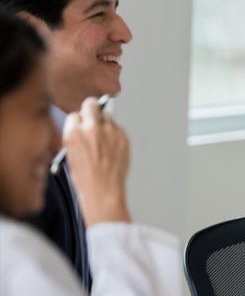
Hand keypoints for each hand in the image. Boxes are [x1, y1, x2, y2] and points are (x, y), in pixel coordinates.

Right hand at [63, 97, 130, 226]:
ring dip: (105, 122)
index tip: (81, 126)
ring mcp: (109, 132)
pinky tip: (113, 147)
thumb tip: (80, 128)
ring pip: (107, 115)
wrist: (103, 191)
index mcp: (73, 134)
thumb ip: (75, 137)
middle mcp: (91, 129)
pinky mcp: (123, 137)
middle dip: (91, 109)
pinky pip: (119, 128)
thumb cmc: (86, 179)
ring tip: (104, 138)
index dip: (78, 121)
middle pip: (91, 104)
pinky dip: (116, 134)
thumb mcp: (69, 156)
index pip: (74, 115)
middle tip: (93, 117)